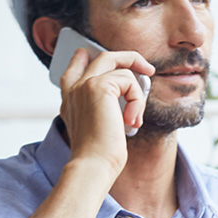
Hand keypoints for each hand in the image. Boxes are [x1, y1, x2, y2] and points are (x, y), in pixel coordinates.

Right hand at [58, 46, 153, 168]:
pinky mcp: (99, 86)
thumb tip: (127, 87)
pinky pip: (129, 81)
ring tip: (134, 119)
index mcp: (70, 100)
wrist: (93, 165)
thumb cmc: (99, 153)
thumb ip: (105, 105)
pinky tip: (132, 121)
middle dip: (128, 58)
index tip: (83, 53)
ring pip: (121, 68)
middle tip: (147, 69)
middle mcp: (74, 89)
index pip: (71, 70)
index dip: (80, 59)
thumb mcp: (100, 124)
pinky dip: (137, 101)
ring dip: (137, 95)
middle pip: (103, 57)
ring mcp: (85, 84)